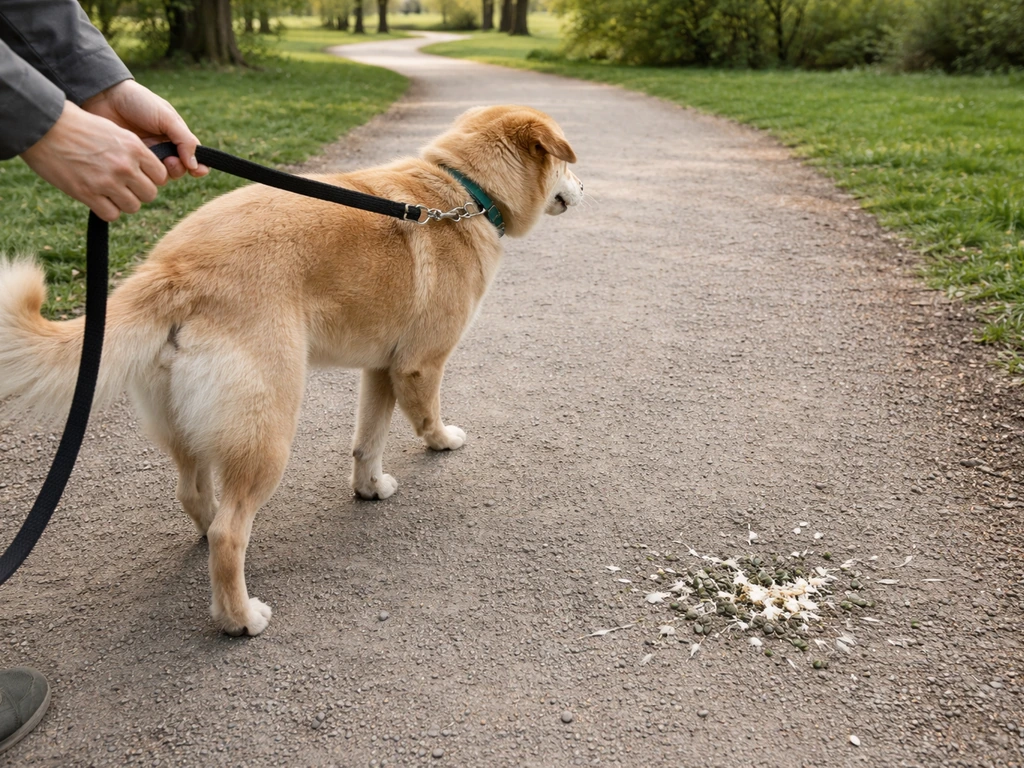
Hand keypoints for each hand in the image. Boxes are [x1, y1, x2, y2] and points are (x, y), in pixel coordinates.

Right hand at [20, 100, 168, 221]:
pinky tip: (96, 199)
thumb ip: (132, 151)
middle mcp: (125, 166)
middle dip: (138, 192)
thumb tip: (146, 171)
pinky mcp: (88, 193)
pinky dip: (106, 210)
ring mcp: (107, 181)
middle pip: (149, 194)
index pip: (161, 175)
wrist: (43, 126)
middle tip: (122, 186)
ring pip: (133, 206)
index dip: (150, 178)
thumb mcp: (113, 131)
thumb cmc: (77, 126)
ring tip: (108, 192)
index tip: (138, 176)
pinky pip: (111, 214)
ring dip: (122, 203)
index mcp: (134, 148)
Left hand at [83, 80, 208, 180]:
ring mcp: (146, 155)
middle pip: (178, 170)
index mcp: (175, 136)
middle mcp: (163, 148)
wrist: (104, 96)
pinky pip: (142, 174)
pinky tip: (139, 163)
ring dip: (161, 172)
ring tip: (154, 160)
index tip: (197, 171)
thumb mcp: (166, 117)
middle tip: (170, 161)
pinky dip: (144, 172)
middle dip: (178, 168)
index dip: (198, 166)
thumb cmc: (138, 102)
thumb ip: (184, 140)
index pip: (193, 157)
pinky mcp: (130, 161)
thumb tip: (195, 164)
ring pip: (160, 175)